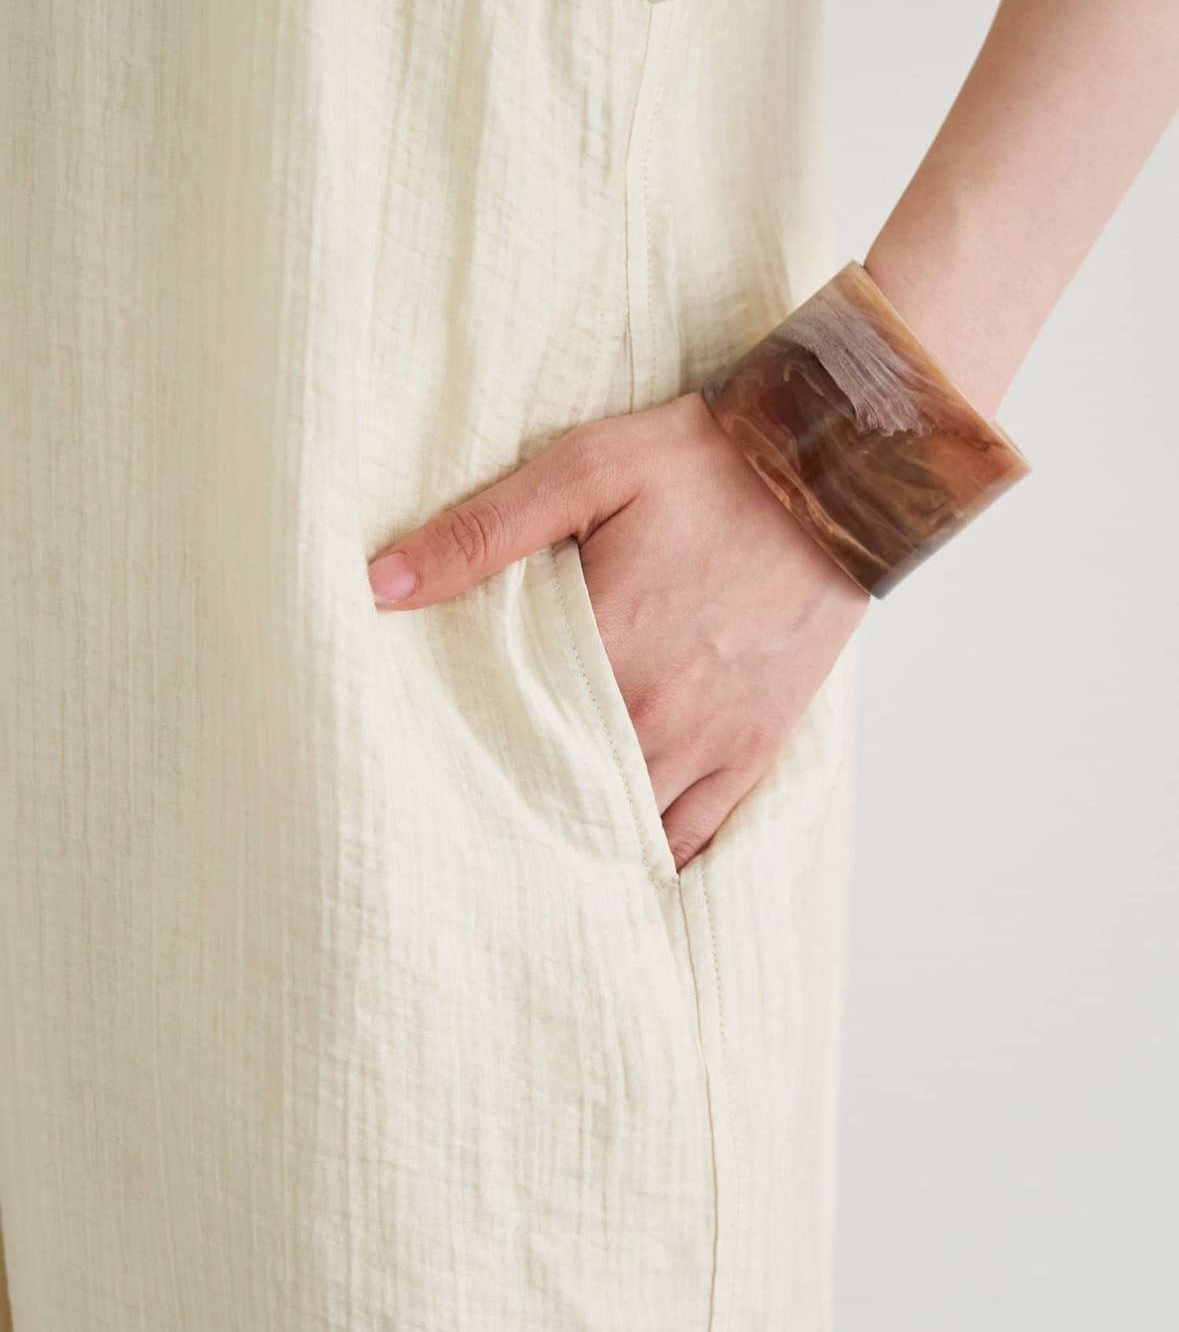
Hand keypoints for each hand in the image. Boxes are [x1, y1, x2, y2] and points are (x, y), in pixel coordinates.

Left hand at [367, 393, 867, 870]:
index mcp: (607, 648)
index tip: (424, 770)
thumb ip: (481, 533)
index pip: (505, 736)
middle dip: (512, 811)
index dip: (460, 757)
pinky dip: (654, 856)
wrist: (834, 474)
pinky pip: (699, 835)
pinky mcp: (756, 748)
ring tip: (529, 856)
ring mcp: (713, 740)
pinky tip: (617, 866)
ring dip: (580, 841)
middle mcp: (659, 713)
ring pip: (627, 828)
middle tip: (462, 826)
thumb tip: (380, 583)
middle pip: (562, 796)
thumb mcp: (586, 471)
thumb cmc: (705, 465)